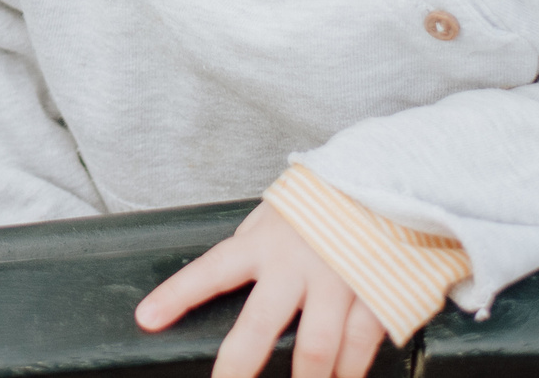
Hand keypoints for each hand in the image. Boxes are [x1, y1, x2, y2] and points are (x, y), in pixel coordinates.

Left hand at [136, 201, 387, 377]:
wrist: (391, 179)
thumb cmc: (326, 199)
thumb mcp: (277, 211)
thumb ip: (254, 244)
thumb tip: (229, 273)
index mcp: (265, 242)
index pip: (211, 269)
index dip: (177, 295)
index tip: (147, 319)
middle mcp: (297, 266)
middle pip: (260, 327)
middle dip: (237, 367)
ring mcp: (338, 283)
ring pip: (315, 350)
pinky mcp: (377, 295)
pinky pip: (360, 347)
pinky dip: (349, 371)